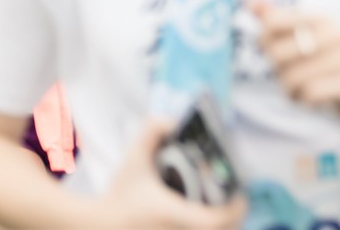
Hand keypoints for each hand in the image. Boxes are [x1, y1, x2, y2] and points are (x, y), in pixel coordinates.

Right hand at [92, 122, 246, 228]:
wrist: (102, 225)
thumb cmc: (120, 195)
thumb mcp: (133, 159)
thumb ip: (150, 133)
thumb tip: (171, 120)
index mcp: (180, 215)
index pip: (223, 218)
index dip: (236, 204)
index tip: (237, 189)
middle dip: (233, 212)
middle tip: (230, 195)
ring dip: (223, 223)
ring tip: (219, 205)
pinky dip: (211, 229)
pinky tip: (204, 216)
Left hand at [253, 0, 339, 130]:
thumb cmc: (320, 60)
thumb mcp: (298, 36)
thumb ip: (273, 18)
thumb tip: (251, 1)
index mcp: (321, 17)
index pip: (271, 24)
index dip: (264, 42)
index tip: (272, 49)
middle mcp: (338, 33)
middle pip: (277, 54)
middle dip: (276, 70)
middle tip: (287, 75)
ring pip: (293, 77)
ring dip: (289, 89)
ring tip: (298, 89)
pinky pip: (312, 93)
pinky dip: (303, 100)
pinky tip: (310, 98)